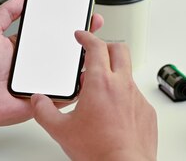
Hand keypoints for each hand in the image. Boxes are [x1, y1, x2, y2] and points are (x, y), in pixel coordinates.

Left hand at [0, 0, 103, 129]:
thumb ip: (5, 12)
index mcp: (26, 47)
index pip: (52, 32)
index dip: (66, 22)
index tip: (79, 11)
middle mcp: (36, 64)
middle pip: (66, 49)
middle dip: (83, 38)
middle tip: (93, 25)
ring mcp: (42, 81)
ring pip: (70, 70)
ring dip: (83, 60)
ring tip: (94, 48)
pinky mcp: (44, 98)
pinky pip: (66, 94)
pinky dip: (78, 86)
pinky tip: (86, 75)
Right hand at [31, 31, 157, 159]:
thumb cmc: (99, 151)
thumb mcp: (61, 130)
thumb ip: (44, 111)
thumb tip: (37, 102)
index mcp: (101, 83)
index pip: (96, 47)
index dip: (88, 37)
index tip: (82, 36)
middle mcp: (122, 85)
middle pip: (120, 49)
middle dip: (106, 46)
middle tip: (94, 53)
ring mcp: (137, 98)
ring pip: (128, 74)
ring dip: (114, 74)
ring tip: (99, 90)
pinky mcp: (147, 111)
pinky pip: (135, 95)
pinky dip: (124, 96)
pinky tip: (113, 111)